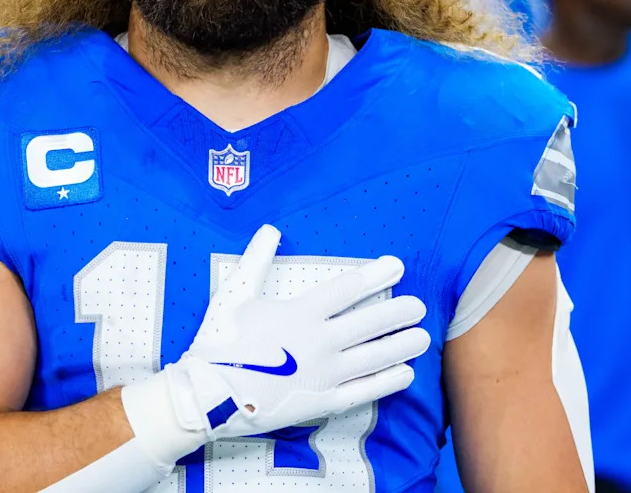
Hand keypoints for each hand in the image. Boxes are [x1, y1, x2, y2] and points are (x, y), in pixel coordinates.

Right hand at [123, 225, 428, 467]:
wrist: (207, 395)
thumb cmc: (219, 341)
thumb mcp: (234, 294)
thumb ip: (257, 260)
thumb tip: (269, 228)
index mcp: (299, 313)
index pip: (347, 289)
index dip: (375, 276)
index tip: (396, 267)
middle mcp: (318, 342)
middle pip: (368, 323)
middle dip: (397, 311)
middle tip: (419, 305)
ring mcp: (323, 374)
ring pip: (373, 357)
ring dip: (400, 345)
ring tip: (422, 337)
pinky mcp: (321, 401)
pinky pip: (363, 391)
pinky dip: (387, 382)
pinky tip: (406, 374)